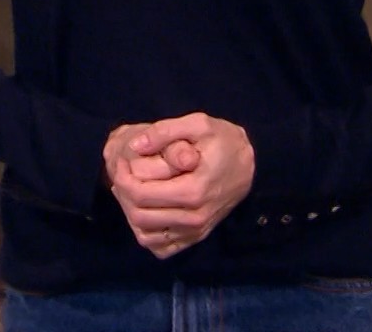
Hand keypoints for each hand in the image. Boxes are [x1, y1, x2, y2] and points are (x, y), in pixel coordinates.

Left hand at [105, 113, 254, 259]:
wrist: (250, 165)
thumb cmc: (223, 141)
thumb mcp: (198, 124)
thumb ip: (164, 131)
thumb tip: (134, 145)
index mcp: (193, 190)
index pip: (140, 194)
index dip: (122, 177)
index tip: (121, 162)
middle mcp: (194, 218)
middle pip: (139, 216)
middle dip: (123, 195)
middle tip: (123, 175)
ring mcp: (196, 231)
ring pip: (146, 236)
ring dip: (130, 214)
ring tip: (132, 190)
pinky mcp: (196, 238)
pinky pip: (161, 248)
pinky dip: (146, 233)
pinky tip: (146, 210)